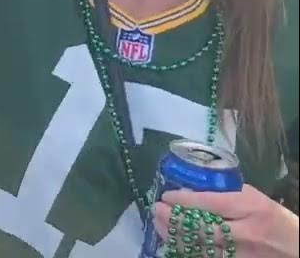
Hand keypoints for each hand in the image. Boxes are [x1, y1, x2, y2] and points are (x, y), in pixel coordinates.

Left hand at [154, 186, 299, 257]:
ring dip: (175, 235)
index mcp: (251, 208)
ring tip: (159, 224)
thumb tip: (191, 191)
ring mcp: (242, 254)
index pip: (211, 204)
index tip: (167, 196)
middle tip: (156, 210)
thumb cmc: (275, 219)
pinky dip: (188, 249)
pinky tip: (175, 241)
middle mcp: (247, 232)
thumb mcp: (255, 199)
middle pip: (202, 228)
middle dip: (174, 219)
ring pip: (200, 247)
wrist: (296, 248)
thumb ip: (226, 194)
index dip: (184, 201)